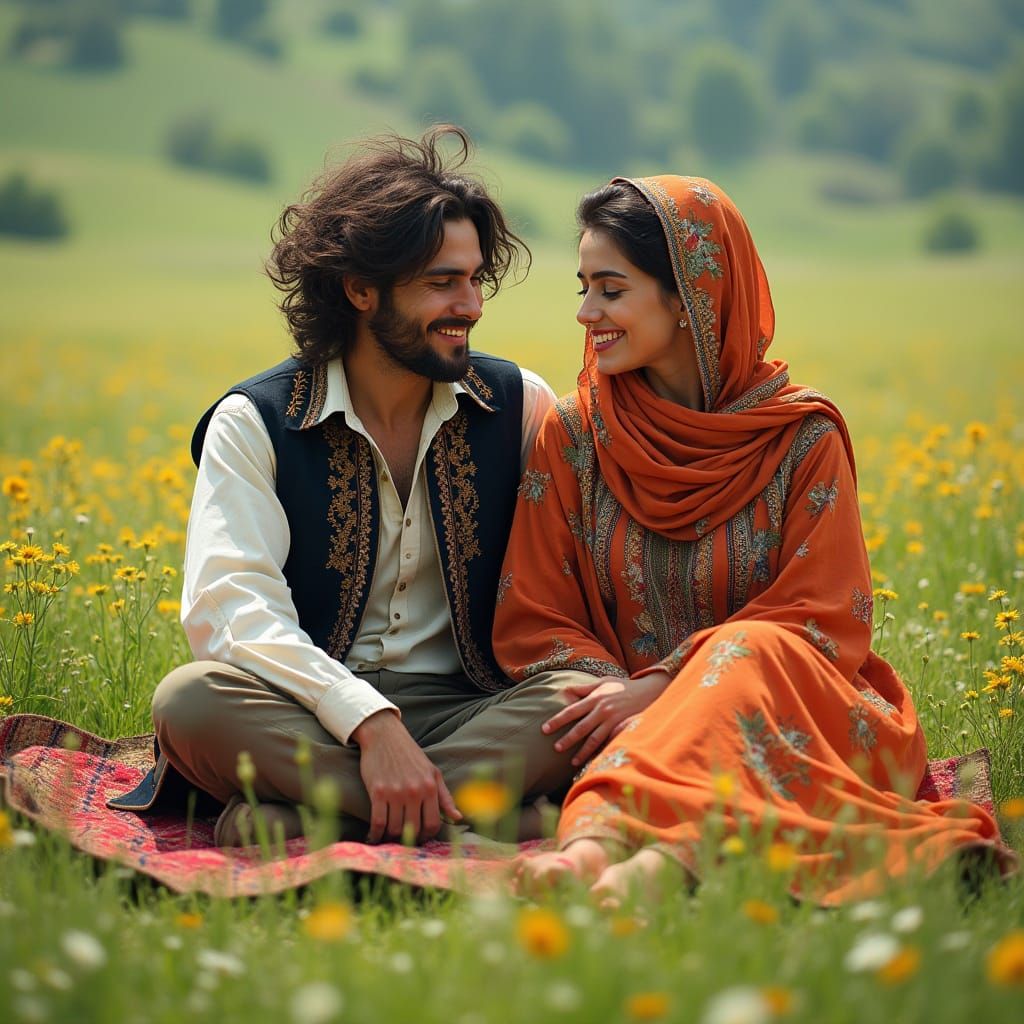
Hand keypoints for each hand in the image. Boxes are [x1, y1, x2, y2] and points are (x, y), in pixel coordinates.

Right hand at [352, 710, 460, 842]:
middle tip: (403, 840)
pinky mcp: (378, 792)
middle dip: (409, 838)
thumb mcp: (433, 772)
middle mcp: (415, 791)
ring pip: (395, 828)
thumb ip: (445, 797)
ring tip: (388, 837)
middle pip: (413, 829)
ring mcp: (396, 792)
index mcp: (430, 787)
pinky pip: (378, 822)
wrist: (385, 736)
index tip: (420, 837)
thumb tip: (458, 818)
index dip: (427, 836)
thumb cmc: (410, 755)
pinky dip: (375, 834)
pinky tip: (373, 836)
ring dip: (391, 837)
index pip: (433, 824)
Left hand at [542, 671, 671, 766]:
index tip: (545, 729)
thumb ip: (584, 688)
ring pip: (595, 739)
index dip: (557, 720)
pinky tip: (593, 761)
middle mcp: (603, 710)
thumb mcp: (603, 682)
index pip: (572, 711)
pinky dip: (600, 752)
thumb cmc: (622, 686)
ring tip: (572, 761)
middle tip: (555, 748)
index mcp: (595, 698)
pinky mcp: (623, 729)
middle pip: (581, 727)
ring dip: (583, 751)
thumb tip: (565, 691)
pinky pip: (609, 743)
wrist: (649, 691)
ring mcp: (613, 721)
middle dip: (567, 739)